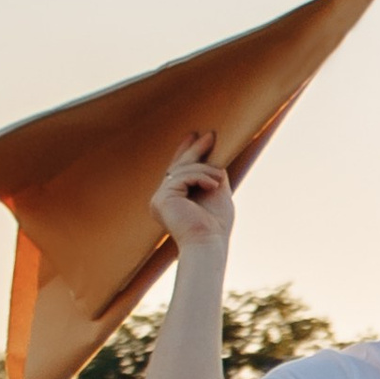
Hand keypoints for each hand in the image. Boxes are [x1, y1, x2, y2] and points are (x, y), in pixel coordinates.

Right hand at [152, 132, 233, 255]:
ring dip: (205, 170)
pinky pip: (182, 177)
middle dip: (194, 150)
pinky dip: (200, 178)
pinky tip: (213, 185)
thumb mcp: (218, 194)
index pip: (178, 171)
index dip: (186, 152)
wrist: (209, 243)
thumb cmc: (216, 226)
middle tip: (209, 135)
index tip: (196, 136)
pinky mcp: (161, 199)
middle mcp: (162, 199)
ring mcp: (160, 199)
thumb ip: (213, 176)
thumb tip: (217, 159)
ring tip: (219, 179)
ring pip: (182, 170)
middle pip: (178, 167)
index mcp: (174, 200)